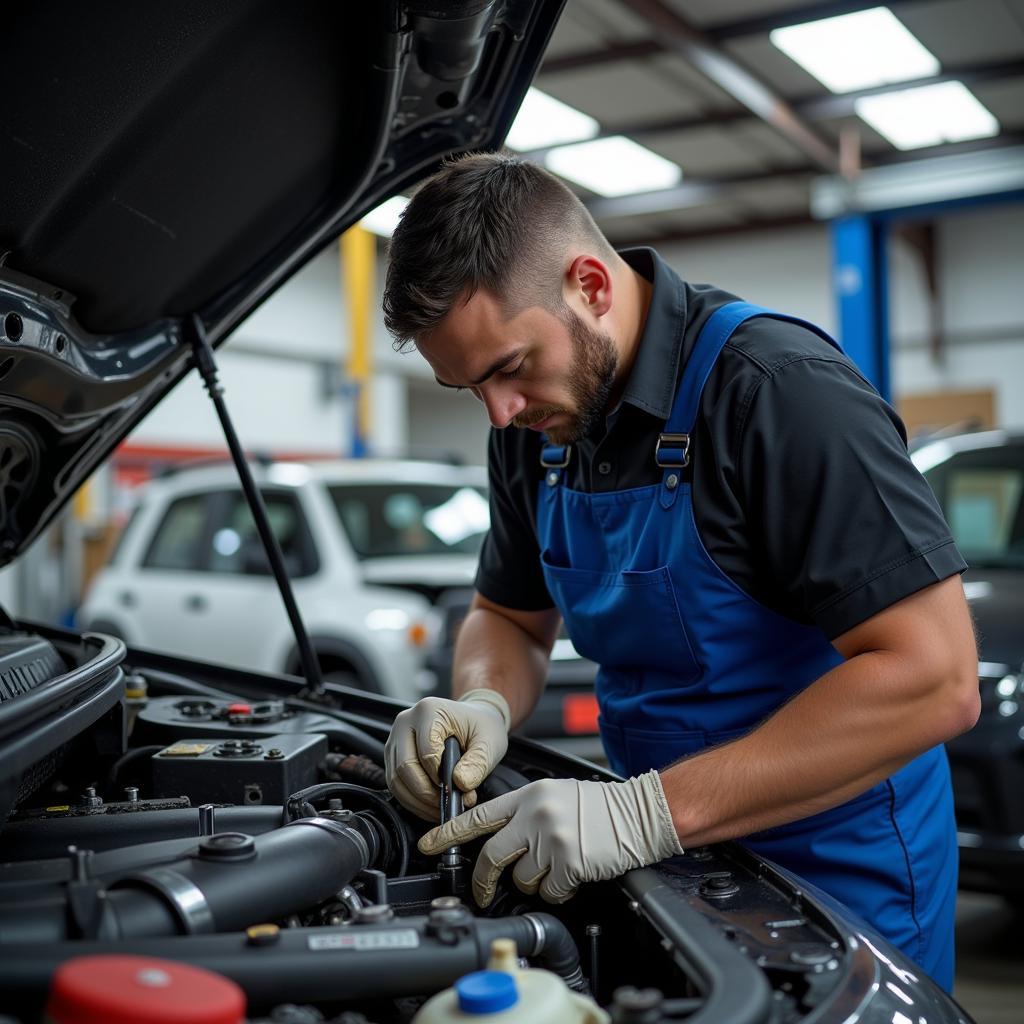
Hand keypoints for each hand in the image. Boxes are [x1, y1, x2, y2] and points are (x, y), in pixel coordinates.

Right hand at [385, 690, 510, 819]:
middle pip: (405, 767)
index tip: (458, 789)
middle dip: (427, 794)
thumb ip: (478, 763)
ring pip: (395, 780)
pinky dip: (411, 800)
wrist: (473, 720)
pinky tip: (431, 805)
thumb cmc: (480, 727)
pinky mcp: (393, 754)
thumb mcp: (490, 742)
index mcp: (428, 711)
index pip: (426, 753)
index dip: (441, 777)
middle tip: (448, 804)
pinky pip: (395, 784)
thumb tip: (460, 784)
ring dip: (417, 801)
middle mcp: (405, 721)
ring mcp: (395, 738)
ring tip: (441, 808)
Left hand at [417, 772, 682, 905]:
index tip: (428, 845)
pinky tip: (571, 875)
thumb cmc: (598, 807)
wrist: (638, 813)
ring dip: (534, 883)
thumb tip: (495, 837)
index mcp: (528, 796)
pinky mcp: (569, 862)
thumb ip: (523, 812)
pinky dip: (556, 891)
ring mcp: (551, 838)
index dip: (448, 833)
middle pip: (491, 856)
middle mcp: (535, 814)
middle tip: (483, 890)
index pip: (478, 816)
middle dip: (484, 880)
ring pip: (521, 879)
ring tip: (554, 868)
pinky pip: (547, 891)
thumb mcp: (554, 795)